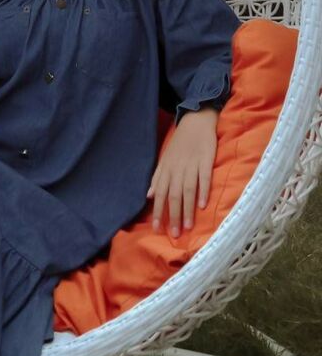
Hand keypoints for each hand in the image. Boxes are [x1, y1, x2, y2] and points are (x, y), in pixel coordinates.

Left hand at [146, 108, 217, 237]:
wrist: (196, 121)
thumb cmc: (180, 144)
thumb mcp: (165, 159)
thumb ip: (157, 178)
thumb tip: (149, 196)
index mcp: (166, 169)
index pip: (160, 194)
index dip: (158, 211)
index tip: (156, 229)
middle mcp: (177, 168)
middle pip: (173, 195)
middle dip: (173, 215)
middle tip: (174, 234)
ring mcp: (191, 164)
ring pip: (187, 190)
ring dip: (187, 209)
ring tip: (188, 226)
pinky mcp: (206, 159)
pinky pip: (204, 177)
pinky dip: (203, 191)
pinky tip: (203, 205)